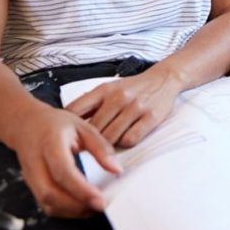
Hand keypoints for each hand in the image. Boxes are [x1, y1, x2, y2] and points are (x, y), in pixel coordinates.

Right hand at [9, 105, 121, 217]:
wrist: (26, 125)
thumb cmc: (56, 124)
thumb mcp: (83, 127)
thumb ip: (101, 148)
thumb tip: (117, 170)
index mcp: (50, 144)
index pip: (62, 171)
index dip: (81, 189)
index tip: (100, 199)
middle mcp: (36, 163)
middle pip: (50, 193)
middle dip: (76, 206)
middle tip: (100, 206)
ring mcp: (30, 177)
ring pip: (47, 203)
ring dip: (71, 211)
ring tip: (94, 207)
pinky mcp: (31, 187)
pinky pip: (46, 205)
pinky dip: (64, 210)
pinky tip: (81, 206)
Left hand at [64, 68, 182, 147]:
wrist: (163, 79)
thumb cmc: (132, 88)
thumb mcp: (108, 89)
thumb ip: (90, 105)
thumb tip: (66, 124)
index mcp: (103, 90)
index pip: (76, 111)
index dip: (68, 128)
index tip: (67, 138)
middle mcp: (118, 97)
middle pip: (93, 129)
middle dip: (88, 142)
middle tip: (88, 150)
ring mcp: (135, 107)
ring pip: (111, 137)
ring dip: (107, 146)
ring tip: (106, 149)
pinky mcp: (151, 117)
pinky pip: (130, 139)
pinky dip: (125, 144)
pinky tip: (125, 140)